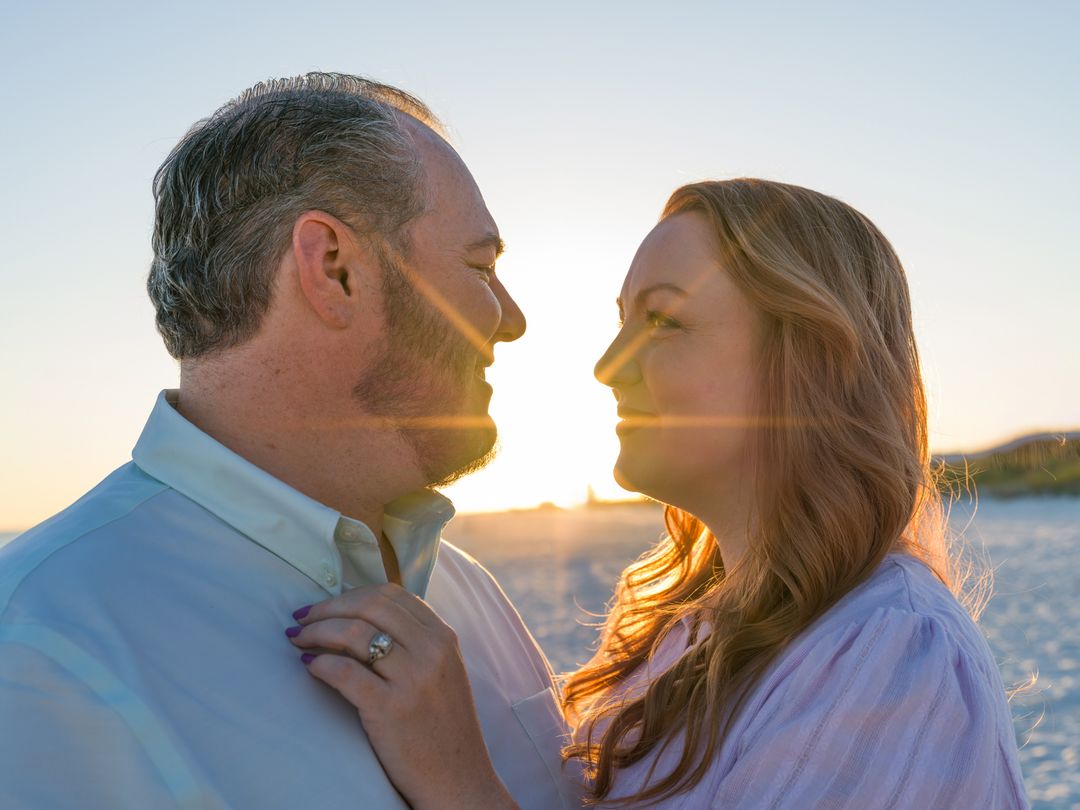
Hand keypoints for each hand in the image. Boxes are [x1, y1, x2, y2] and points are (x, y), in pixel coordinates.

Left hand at [286, 583, 518, 809]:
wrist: (459, 780)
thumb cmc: (443, 728)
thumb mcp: (443, 672)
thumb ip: (416, 642)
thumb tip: (362, 617)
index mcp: (443, 637)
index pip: (391, 595)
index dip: (350, 594)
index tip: (325, 605)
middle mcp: (432, 651)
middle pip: (369, 606)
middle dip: (328, 607)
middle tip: (303, 619)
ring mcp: (413, 679)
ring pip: (354, 633)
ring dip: (317, 632)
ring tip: (298, 641)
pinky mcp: (391, 709)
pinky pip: (345, 672)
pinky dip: (321, 664)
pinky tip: (310, 667)